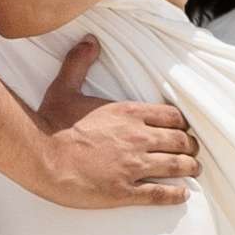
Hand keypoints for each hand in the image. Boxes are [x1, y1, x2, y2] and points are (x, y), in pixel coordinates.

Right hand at [28, 38, 197, 209]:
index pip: (171, 116)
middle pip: (180, 141)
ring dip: (189, 168)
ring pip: (175, 166)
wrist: (40, 156)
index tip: (182, 129)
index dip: (181, 123)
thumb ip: (79, 62)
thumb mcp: (65, 87)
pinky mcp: (125, 191)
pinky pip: (159, 194)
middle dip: (190, 146)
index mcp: (129, 114)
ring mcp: (133, 166)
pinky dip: (175, 195)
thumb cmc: (52, 123)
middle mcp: (138, 138)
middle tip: (193, 151)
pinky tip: (183, 195)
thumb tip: (89, 40)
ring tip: (194, 170)